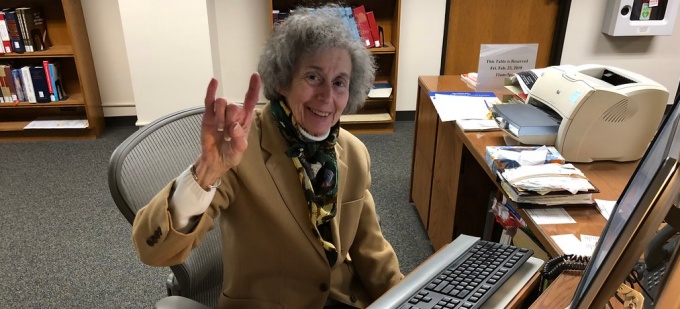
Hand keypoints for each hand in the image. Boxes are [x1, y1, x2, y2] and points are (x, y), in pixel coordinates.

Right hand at [193, 73, 260, 188]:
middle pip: (233, 105)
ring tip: (220, 129)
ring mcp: (220, 114)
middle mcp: (233, 114)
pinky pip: (209, 100)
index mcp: (244, 120)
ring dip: (220, 117)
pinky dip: (211, 90)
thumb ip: (239, 140)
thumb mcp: (239, 150)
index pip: (250, 101)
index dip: (253, 88)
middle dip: (231, 118)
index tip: (255, 76)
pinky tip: (213, 81)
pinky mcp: (208, 116)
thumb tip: (234, 127)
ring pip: (221, 103)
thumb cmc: (230, 154)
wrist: (215, 161)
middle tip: (227, 131)